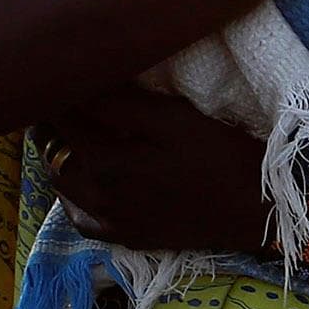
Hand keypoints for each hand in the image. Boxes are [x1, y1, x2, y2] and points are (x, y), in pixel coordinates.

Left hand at [47, 89, 270, 252]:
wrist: (257, 213)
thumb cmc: (221, 157)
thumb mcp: (175, 119)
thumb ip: (122, 103)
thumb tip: (81, 80)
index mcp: (105, 161)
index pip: (61, 117)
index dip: (56, 90)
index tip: (61, 71)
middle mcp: (97, 195)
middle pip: (53, 149)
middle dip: (51, 119)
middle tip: (61, 93)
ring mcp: (109, 221)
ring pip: (60, 181)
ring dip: (57, 151)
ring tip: (69, 127)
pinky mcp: (124, 237)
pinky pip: (79, 216)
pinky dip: (70, 192)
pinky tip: (81, 177)